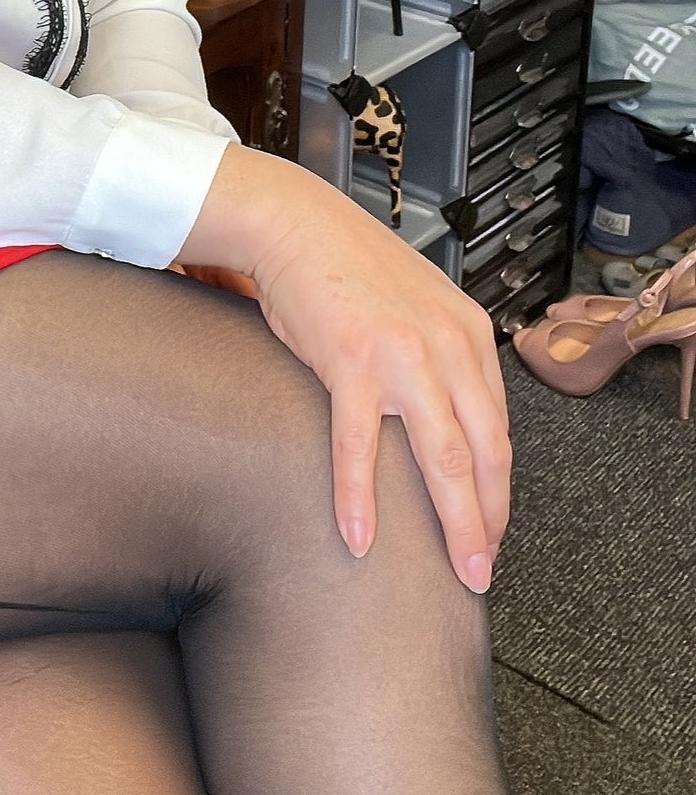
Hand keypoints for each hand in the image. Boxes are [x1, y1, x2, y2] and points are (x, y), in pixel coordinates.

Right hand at [180, 148, 509, 593]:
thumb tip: (444, 417)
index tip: (492, 527)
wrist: (296, 223)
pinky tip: (359, 535)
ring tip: (456, 570)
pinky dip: (359, 495)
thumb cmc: (347, 268)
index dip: (498, 487)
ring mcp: (403, 355)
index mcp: (468, 334)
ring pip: (443, 456)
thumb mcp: (418, 306)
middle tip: (483, 570)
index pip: (499, 427)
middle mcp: (447, 345)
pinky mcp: (352, 361)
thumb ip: (440, 356)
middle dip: (490, 520)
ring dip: (454, 522)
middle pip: (484, 451)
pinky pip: (359, 444)